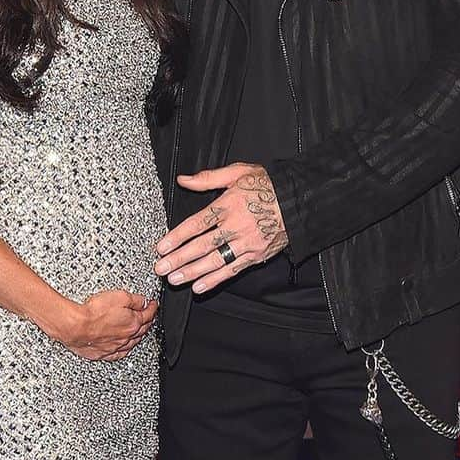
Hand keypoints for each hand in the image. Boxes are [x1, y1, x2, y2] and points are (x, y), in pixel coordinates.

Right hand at [53, 289, 157, 361]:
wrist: (76, 326)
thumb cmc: (94, 312)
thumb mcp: (120, 296)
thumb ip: (135, 300)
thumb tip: (144, 302)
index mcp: (133, 323)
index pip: (148, 315)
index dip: (152, 308)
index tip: (153, 304)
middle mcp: (127, 337)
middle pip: (142, 329)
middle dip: (147, 322)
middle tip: (148, 316)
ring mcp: (115, 346)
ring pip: (132, 343)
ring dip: (137, 336)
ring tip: (139, 330)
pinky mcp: (103, 353)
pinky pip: (118, 354)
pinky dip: (124, 349)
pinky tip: (124, 348)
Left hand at [153, 162, 287, 293]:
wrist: (298, 201)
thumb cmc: (267, 185)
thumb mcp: (238, 173)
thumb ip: (208, 178)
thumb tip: (183, 180)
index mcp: (228, 205)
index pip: (197, 224)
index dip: (178, 237)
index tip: (162, 247)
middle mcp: (236, 226)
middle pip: (202, 245)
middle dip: (179, 259)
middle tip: (160, 268)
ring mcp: (247, 243)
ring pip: (215, 261)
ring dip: (193, 272)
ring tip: (175, 279)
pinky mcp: (256, 255)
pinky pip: (232, 270)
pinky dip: (215, 279)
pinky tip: (200, 286)